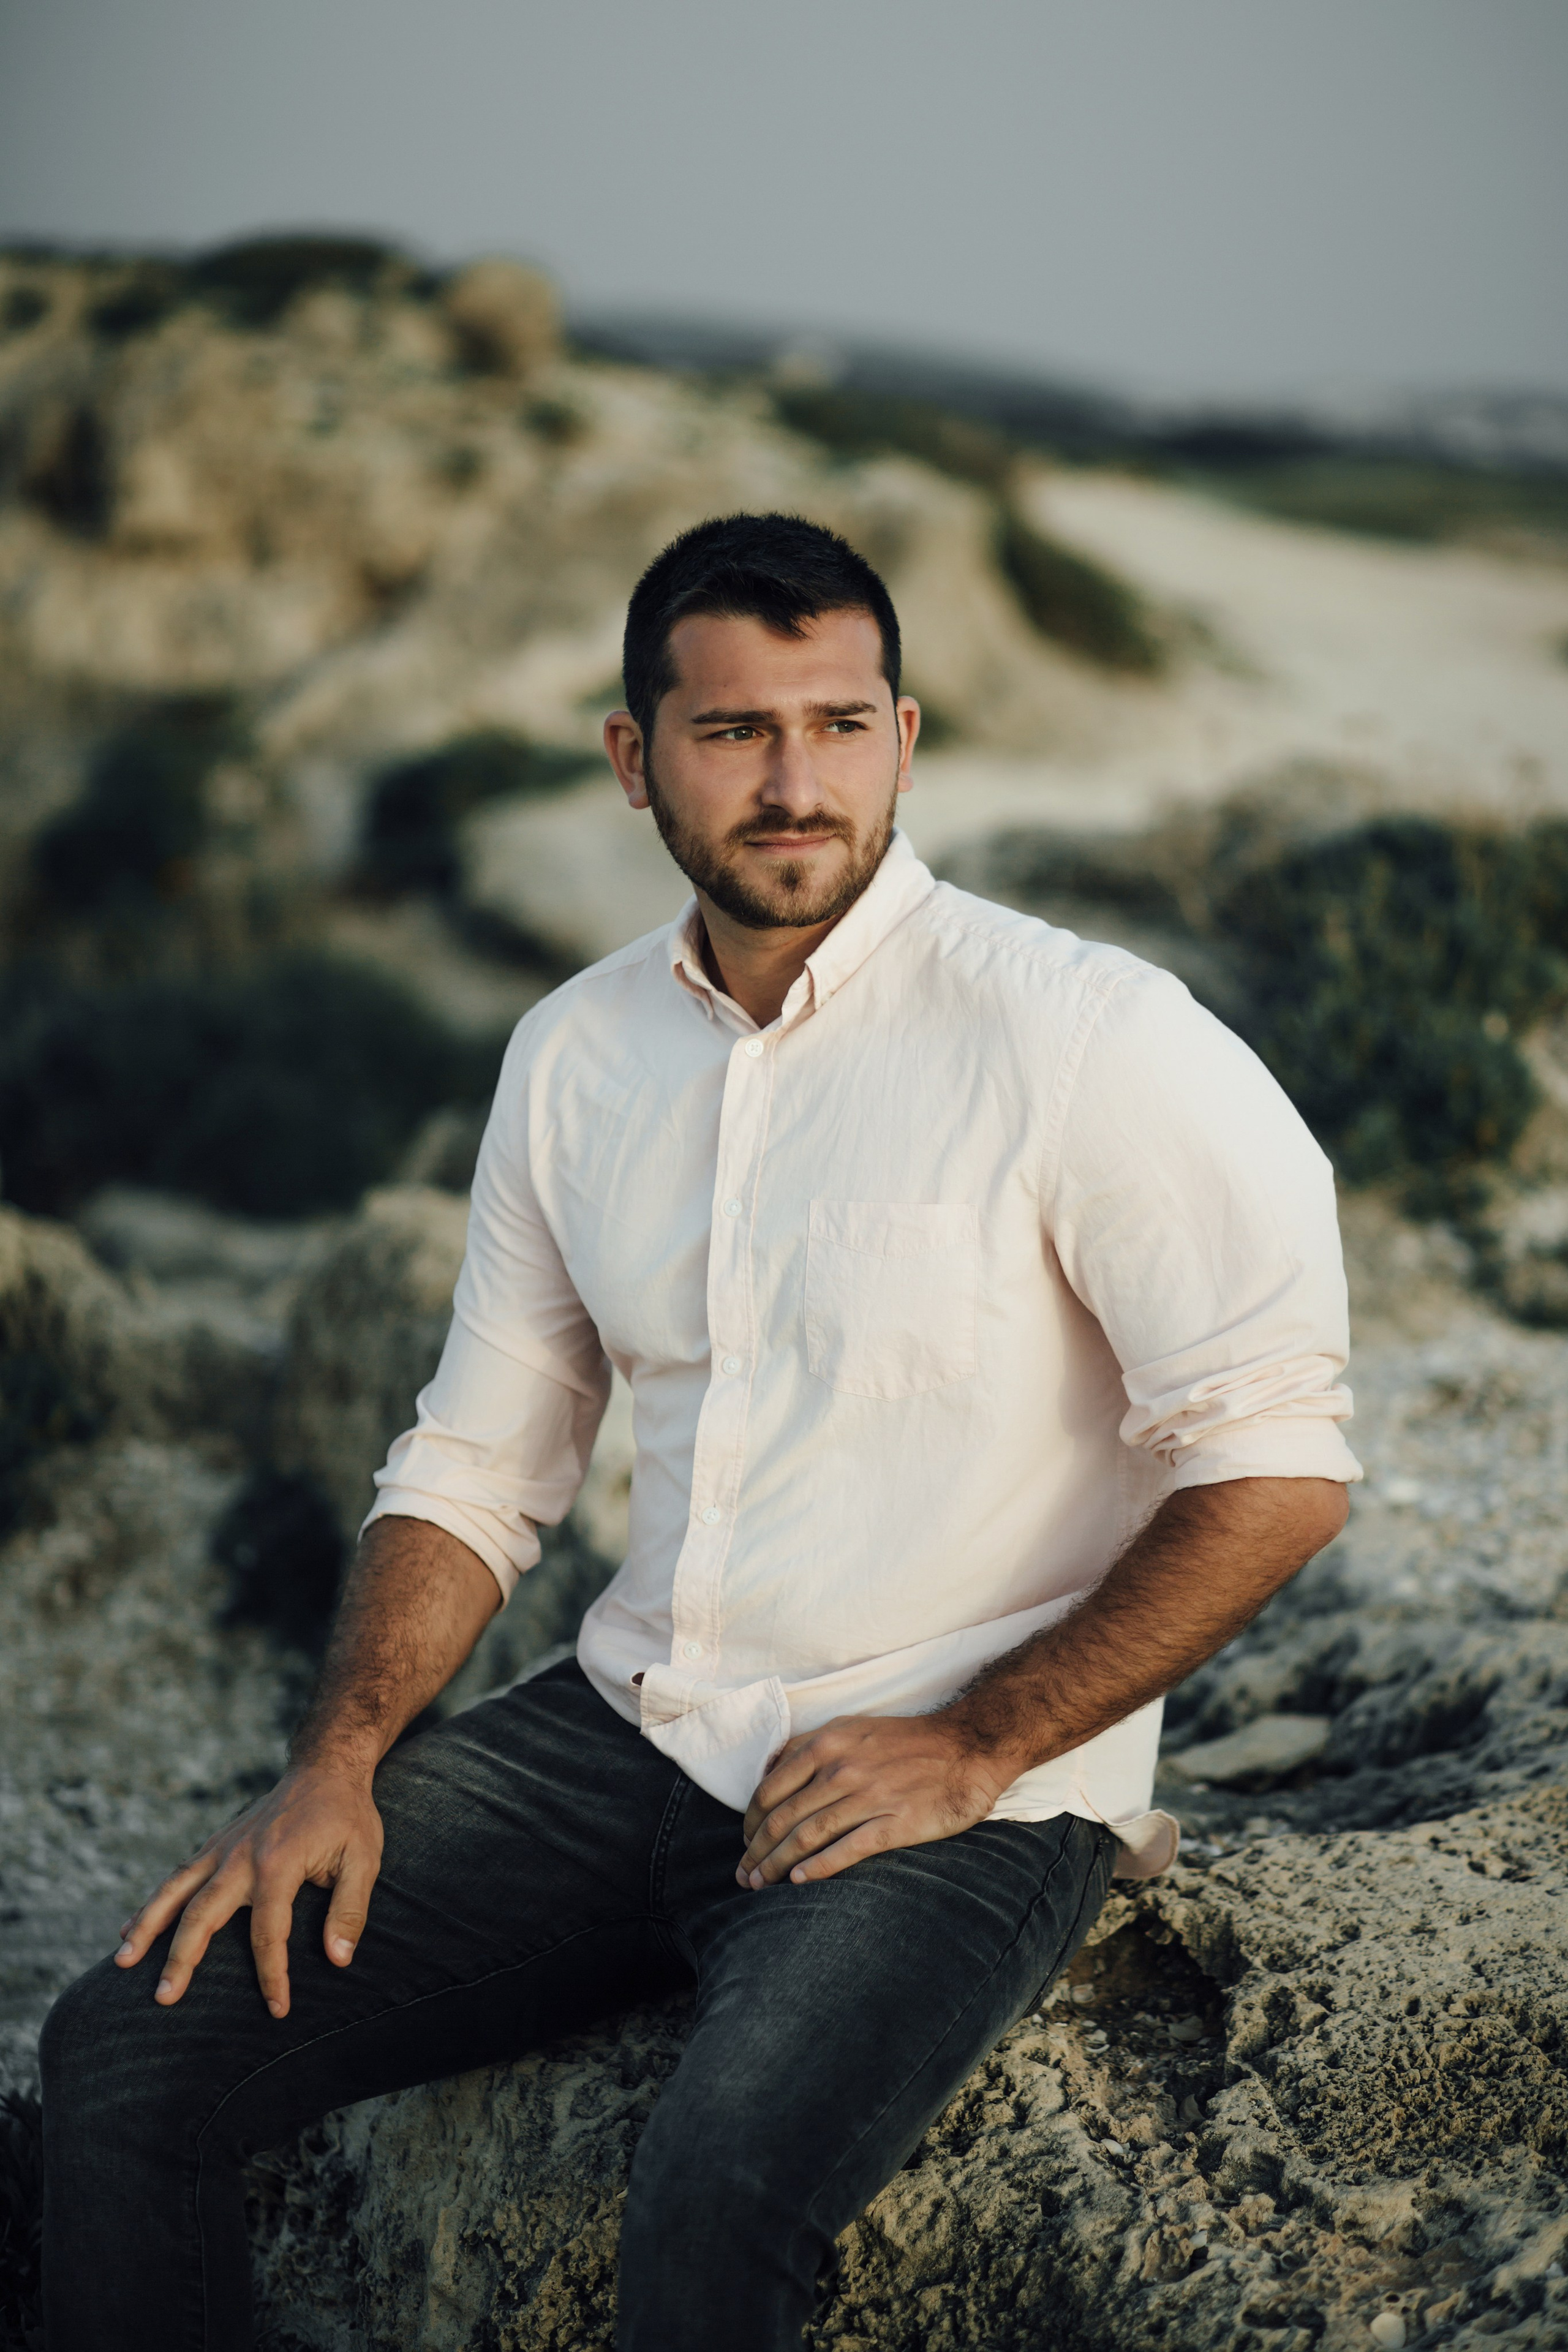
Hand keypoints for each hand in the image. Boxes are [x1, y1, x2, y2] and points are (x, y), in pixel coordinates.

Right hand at [113, 1765, 383, 2018]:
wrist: (325, 1767)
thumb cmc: (348, 1817)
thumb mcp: (364, 1858)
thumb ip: (350, 1909)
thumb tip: (339, 1959)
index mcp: (279, 1863)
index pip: (268, 1932)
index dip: (272, 1974)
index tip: (277, 2009)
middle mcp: (241, 1856)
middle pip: (202, 1913)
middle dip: (181, 1958)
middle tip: (164, 1999)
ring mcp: (223, 1848)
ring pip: (175, 1890)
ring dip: (147, 1926)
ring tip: (122, 1962)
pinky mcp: (215, 1844)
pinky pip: (177, 1876)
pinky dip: (153, 1902)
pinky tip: (130, 1928)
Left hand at [737, 1712, 1011, 1889]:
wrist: (966, 1748)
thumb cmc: (905, 1741)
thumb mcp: (851, 1727)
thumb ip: (810, 1747)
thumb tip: (770, 1773)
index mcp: (826, 1744)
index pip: (769, 1789)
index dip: (750, 1823)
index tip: (745, 1843)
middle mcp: (841, 1769)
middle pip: (782, 1818)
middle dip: (756, 1852)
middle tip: (743, 1876)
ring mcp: (867, 1797)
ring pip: (806, 1836)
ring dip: (776, 1865)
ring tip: (760, 1885)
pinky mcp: (894, 1823)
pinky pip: (846, 1850)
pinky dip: (817, 1868)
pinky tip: (799, 1881)